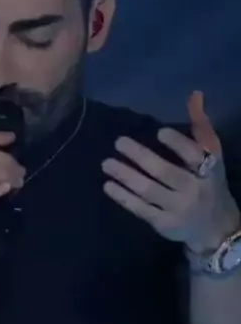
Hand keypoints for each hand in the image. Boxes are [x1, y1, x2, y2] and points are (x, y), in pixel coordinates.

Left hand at [102, 91, 239, 253]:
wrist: (217, 228)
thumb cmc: (210, 183)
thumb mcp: (212, 155)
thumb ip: (201, 126)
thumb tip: (195, 94)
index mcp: (208, 169)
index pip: (195, 156)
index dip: (178, 144)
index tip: (159, 132)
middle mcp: (194, 190)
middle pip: (165, 173)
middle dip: (141, 157)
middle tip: (119, 142)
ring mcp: (178, 210)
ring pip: (149, 191)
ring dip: (126, 176)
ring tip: (106, 163)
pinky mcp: (165, 225)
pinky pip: (141, 209)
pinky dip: (123, 197)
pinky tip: (108, 185)